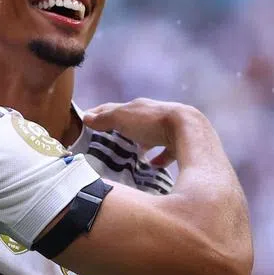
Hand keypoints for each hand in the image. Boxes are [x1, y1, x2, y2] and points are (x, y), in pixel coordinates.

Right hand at [84, 98, 212, 167]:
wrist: (187, 127)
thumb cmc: (151, 122)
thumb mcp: (122, 118)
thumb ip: (105, 119)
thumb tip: (86, 117)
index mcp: (138, 107)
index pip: (114, 108)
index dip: (100, 113)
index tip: (87, 120)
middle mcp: (153, 115)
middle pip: (134, 121)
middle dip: (123, 128)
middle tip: (110, 140)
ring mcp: (168, 129)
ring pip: (152, 135)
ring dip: (142, 143)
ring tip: (133, 155)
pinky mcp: (179, 143)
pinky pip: (166, 151)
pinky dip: (158, 158)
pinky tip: (153, 166)